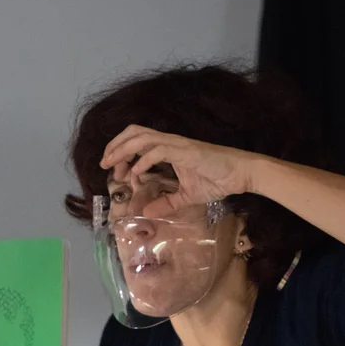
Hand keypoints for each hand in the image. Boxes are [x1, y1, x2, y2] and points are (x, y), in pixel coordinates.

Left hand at [99, 125, 259, 217]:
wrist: (241, 174)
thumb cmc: (218, 180)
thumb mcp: (187, 196)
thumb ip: (167, 203)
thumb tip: (148, 213)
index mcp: (169, 148)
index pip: (138, 140)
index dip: (121, 151)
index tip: (115, 171)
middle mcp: (170, 142)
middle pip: (134, 132)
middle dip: (115, 146)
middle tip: (104, 164)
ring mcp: (177, 144)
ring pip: (141, 137)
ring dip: (123, 150)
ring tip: (113, 166)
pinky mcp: (185, 151)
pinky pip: (157, 150)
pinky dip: (142, 162)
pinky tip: (136, 175)